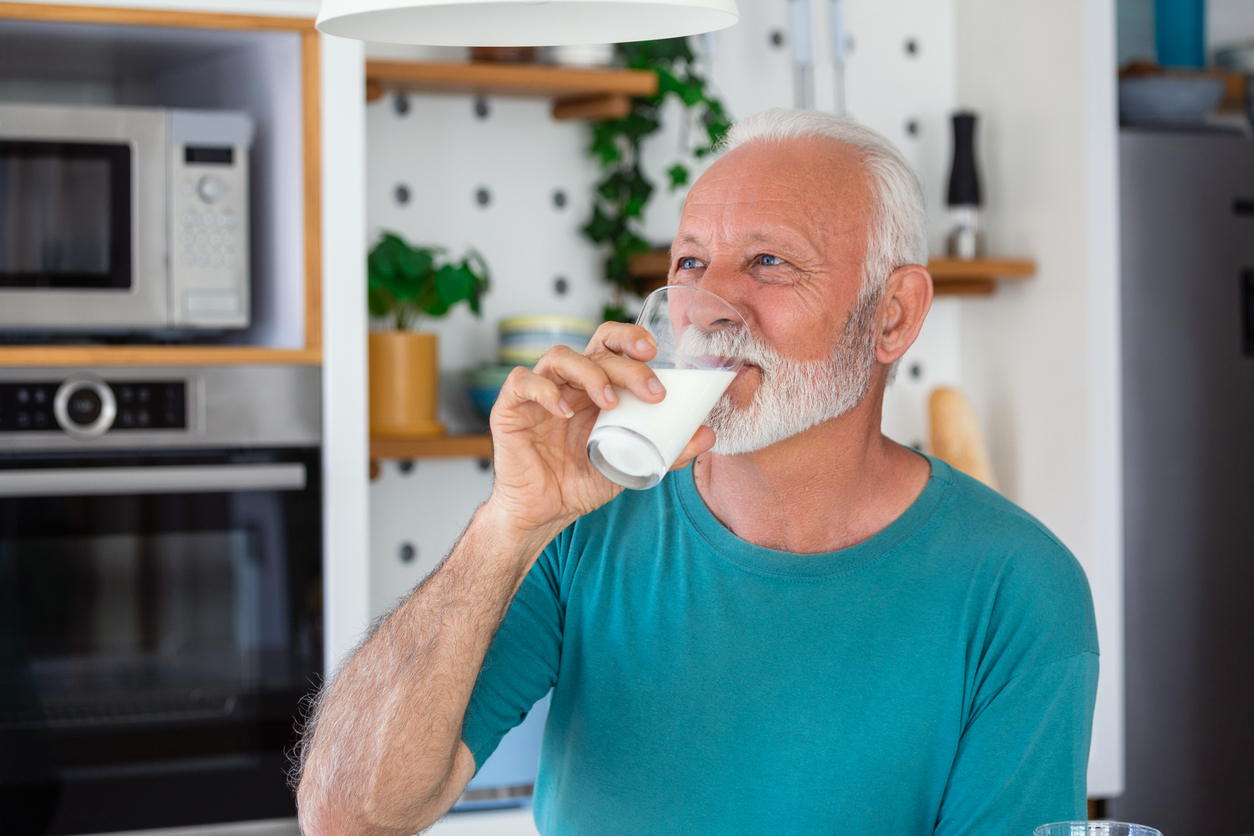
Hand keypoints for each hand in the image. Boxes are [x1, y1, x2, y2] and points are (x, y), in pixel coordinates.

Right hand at [486, 321, 715, 538]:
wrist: (543, 513)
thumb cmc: (581, 483)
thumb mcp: (631, 465)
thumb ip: (668, 451)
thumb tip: (708, 435)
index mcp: (594, 387)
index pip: (611, 345)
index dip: (631, 339)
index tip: (655, 353)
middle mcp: (568, 383)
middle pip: (595, 348)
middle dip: (627, 364)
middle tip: (651, 391)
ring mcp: (539, 393)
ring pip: (560, 357)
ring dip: (591, 373)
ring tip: (610, 403)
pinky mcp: (510, 408)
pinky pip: (522, 382)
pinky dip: (544, 391)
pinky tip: (564, 412)